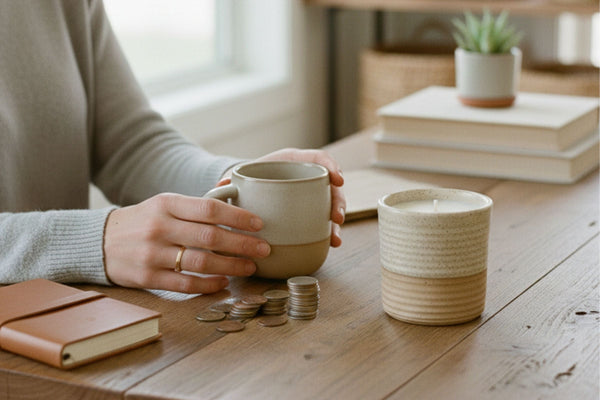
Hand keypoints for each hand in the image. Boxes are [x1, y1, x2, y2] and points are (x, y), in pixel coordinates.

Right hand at [103, 193, 269, 293]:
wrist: (101, 242)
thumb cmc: (143, 221)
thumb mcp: (165, 203)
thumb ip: (198, 201)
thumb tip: (231, 185)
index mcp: (167, 204)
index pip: (209, 208)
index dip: (238, 217)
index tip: (259, 223)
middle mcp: (160, 227)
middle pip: (210, 237)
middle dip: (243, 244)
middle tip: (264, 249)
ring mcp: (153, 254)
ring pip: (201, 262)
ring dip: (231, 266)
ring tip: (250, 266)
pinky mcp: (147, 278)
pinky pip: (185, 284)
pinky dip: (209, 285)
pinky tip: (224, 282)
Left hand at [218, 148, 345, 246]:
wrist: (247, 188)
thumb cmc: (246, 178)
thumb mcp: (241, 175)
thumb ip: (232, 181)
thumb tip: (219, 188)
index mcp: (293, 161)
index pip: (318, 158)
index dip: (331, 166)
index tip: (337, 179)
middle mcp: (306, 177)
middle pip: (331, 187)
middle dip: (338, 202)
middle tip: (336, 218)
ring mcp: (311, 196)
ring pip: (331, 205)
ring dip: (336, 222)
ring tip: (335, 239)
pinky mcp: (310, 212)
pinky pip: (323, 220)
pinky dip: (329, 232)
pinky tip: (331, 244)